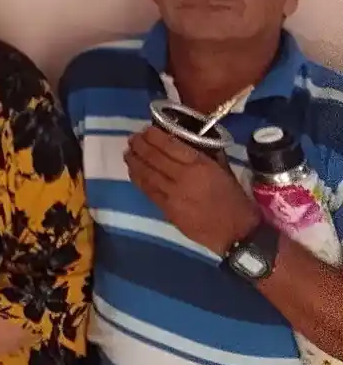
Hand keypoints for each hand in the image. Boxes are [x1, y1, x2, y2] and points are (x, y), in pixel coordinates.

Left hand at [125, 125, 260, 255]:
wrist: (237, 234)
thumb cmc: (235, 200)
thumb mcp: (224, 171)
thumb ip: (206, 155)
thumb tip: (189, 142)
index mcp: (200, 165)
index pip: (169, 145)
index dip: (153, 136)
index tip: (146, 130)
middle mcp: (182, 177)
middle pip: (153, 157)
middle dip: (139, 145)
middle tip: (132, 139)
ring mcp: (172, 194)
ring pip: (146, 173)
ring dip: (134, 161)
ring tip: (128, 153)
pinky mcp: (167, 210)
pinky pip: (148, 191)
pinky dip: (138, 179)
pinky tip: (133, 172)